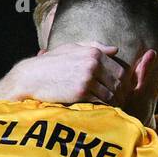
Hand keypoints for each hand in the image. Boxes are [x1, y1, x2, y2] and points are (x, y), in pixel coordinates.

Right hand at [0, 43, 129, 103]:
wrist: (33, 76)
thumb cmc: (52, 62)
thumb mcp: (72, 48)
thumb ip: (95, 47)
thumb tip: (115, 50)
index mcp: (93, 53)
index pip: (120, 70)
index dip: (124, 82)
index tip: (122, 89)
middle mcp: (93, 64)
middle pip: (118, 83)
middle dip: (121, 93)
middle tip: (121, 100)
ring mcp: (87, 78)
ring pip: (111, 94)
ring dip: (115, 102)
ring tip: (114, 107)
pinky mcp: (81, 92)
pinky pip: (100, 102)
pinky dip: (104, 107)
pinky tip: (104, 109)